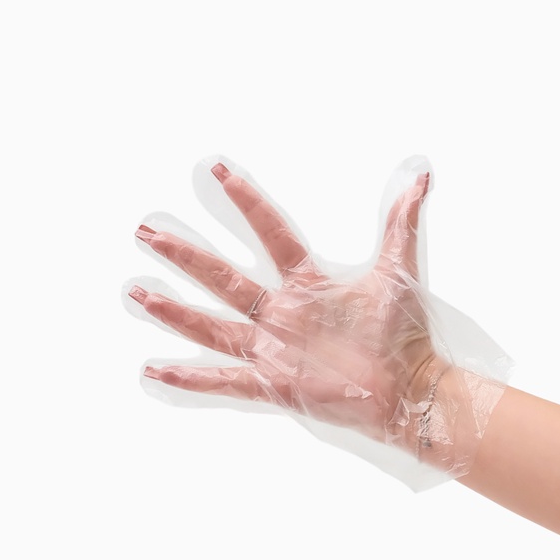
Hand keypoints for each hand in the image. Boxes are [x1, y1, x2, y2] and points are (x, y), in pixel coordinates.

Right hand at [128, 162, 444, 457]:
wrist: (412, 389)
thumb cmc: (405, 334)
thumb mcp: (399, 272)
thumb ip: (401, 224)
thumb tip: (422, 176)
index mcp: (307, 283)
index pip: (269, 232)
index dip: (245, 201)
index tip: (217, 170)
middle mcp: (281, 312)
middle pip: (223, 278)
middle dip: (184, 255)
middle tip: (146, 230)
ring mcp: (273, 348)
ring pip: (212, 326)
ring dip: (174, 311)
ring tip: (137, 293)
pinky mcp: (274, 383)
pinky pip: (225, 379)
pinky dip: (191, 378)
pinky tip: (154, 371)